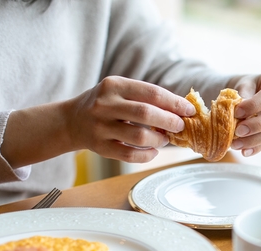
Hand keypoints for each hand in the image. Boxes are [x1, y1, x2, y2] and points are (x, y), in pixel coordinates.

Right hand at [66, 76, 195, 162]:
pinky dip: (147, 155)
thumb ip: (147, 97)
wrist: (72, 120)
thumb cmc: (107, 104)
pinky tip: (153, 151)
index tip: (189, 111)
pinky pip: (129, 155)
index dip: (174, 103)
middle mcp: (104, 105)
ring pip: (139, 137)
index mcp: (114, 85)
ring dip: (159, 140)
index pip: (152, 93)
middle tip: (180, 126)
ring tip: (165, 139)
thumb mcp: (120, 91)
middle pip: (146, 114)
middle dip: (170, 121)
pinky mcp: (100, 147)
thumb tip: (182, 109)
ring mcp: (100, 127)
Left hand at [228, 69, 260, 155]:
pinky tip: (245, 151)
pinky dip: (258, 147)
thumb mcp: (244, 84)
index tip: (237, 112)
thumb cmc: (250, 86)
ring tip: (237, 144)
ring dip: (256, 140)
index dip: (255, 105)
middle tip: (237, 131)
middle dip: (258, 125)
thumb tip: (239, 115)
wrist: (254, 92)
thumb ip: (243, 96)